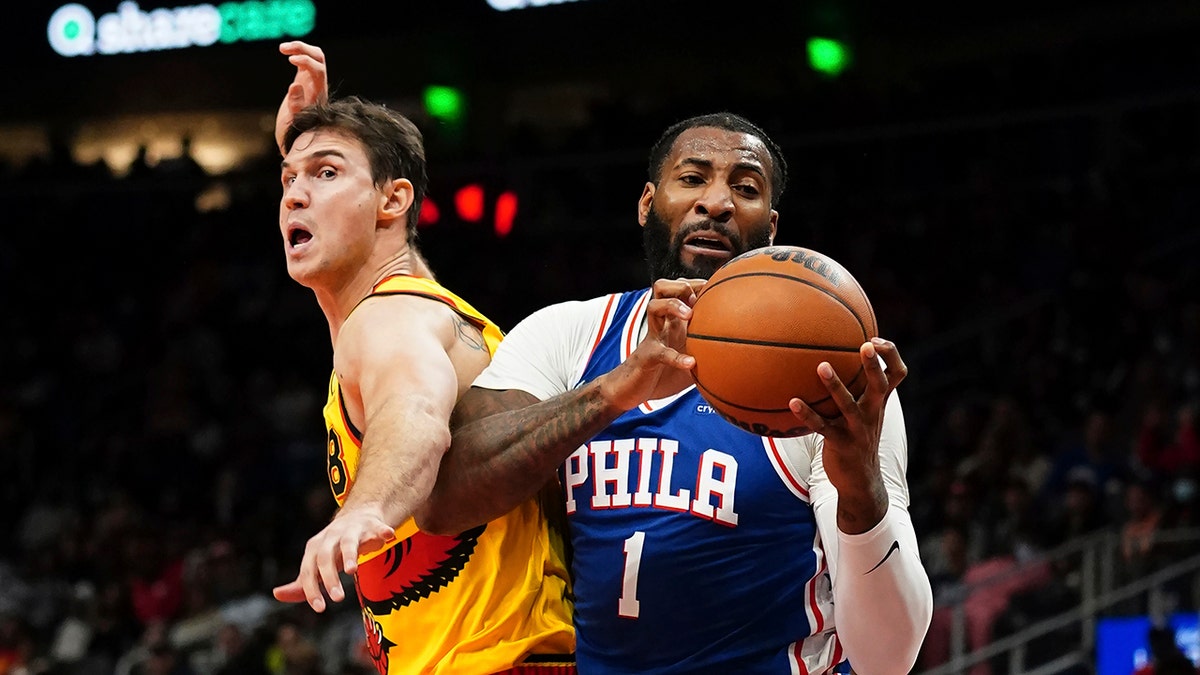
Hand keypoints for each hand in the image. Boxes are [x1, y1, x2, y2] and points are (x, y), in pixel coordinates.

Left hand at [272, 508, 394, 611]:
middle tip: (337, 599)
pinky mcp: (372, 525)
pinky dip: (382, 531)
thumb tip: (277, 594)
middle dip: (329, 578)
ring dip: (349, 555)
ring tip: (352, 571)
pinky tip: (388, 536)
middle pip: (326, 557)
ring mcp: (352, 530)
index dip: (312, 589)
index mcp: (315, 548)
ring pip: (348, 542)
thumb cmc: (335, 547)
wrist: (358, 517)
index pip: (309, 571)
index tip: (320, 608)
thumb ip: (301, 582)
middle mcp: (331, 537)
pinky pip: (377, 528)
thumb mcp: (317, 563)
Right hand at [275, 41, 329, 154]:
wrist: (299, 142)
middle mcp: (318, 86)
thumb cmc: (297, 134)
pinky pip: (306, 62)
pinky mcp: (304, 81)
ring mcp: (312, 82)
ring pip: (314, 56)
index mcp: (318, 94)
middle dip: (303, 49)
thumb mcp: (294, 122)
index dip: (306, 62)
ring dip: (301, 48)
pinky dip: (297, 53)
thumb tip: (295, 85)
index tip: (290, 60)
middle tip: (282, 49)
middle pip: (319, 58)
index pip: (318, 70)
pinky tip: (284, 52)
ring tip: (282, 48)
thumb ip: (296, 105)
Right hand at [599, 278, 704, 409]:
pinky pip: (660, 351)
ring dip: (672, 305)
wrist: (631, 391)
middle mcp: (662, 324)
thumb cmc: (663, 373)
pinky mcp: (647, 356)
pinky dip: (675, 356)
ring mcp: (653, 338)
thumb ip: (710, 356)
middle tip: (697, 299)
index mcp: (673, 321)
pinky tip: (690, 363)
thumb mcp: (691, 360)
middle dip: (681, 286)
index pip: (681, 289)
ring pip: (653, 306)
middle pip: (662, 286)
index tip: (717, 290)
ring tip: (690, 315)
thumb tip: (742, 362)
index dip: (698, 283)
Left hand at [788, 337, 907, 532]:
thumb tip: (834, 356)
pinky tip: (792, 402)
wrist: (860, 480)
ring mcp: (858, 429)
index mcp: (879, 403)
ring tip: (821, 366)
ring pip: (848, 404)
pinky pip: (822, 426)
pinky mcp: (840, 443)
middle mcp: (873, 413)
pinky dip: (807, 414)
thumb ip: (857, 389)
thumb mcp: (864, 413)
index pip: (897, 374)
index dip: (890, 355)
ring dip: (835, 385)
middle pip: (879, 386)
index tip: (874, 339)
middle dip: (873, 365)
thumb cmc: (857, 437)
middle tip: (864, 346)